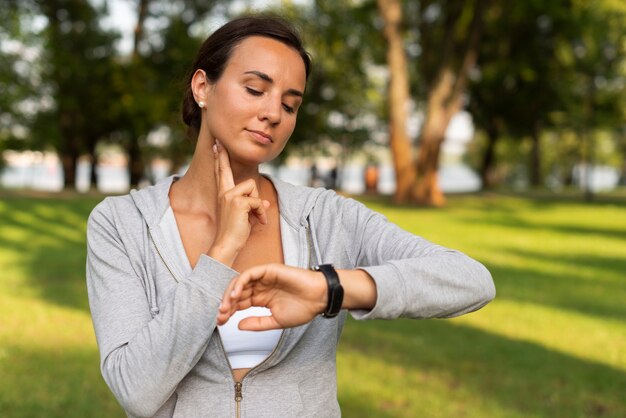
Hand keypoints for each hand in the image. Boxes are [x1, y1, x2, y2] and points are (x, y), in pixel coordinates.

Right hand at [208, 140, 269, 265]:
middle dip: (222, 156)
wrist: (227, 246)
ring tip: (255, 217)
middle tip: (217, 143)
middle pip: (225, 170)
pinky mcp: (238, 202)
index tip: (216, 146)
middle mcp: (224, 193)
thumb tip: (265, 200)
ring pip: (252, 187)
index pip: (221, 174)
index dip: (219, 160)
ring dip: (258, 203)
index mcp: (223, 195)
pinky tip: (259, 222)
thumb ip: (254, 205)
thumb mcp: (247, 216)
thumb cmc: (236, 233)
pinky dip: (262, 213)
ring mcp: (230, 196)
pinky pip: (258, 201)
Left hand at [217, 264, 327, 329]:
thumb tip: (238, 326)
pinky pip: (250, 274)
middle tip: (219, 316)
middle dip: (226, 304)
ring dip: (230, 294)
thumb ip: (257, 323)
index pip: (240, 304)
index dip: (229, 312)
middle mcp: (260, 287)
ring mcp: (264, 278)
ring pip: (240, 282)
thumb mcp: (276, 321)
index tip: (220, 322)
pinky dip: (241, 282)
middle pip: (237, 293)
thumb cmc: (303, 309)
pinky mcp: (269, 270)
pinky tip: (236, 294)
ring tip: (226, 306)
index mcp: (261, 299)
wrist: (319, 298)